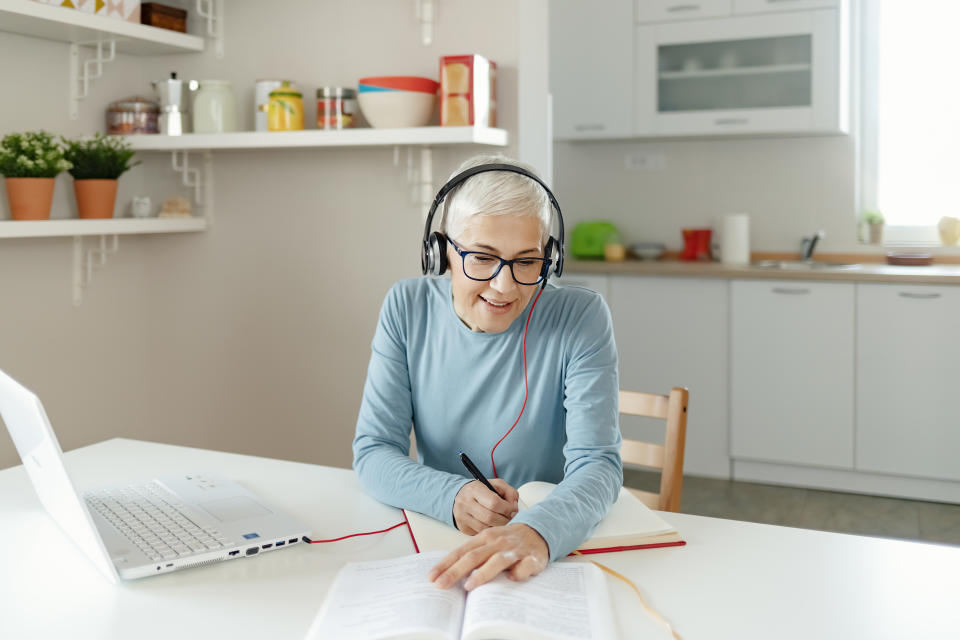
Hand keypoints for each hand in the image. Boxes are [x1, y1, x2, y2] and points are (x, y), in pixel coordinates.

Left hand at [428, 523, 548, 590]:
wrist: (538, 531)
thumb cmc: (508, 541)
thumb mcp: (488, 542)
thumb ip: (473, 555)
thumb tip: (450, 574)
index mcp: (484, 538)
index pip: (461, 551)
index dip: (446, 565)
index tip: (432, 577)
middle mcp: (497, 542)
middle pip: (474, 556)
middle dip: (455, 571)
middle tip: (441, 584)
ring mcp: (515, 550)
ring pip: (497, 561)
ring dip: (482, 573)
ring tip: (469, 585)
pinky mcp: (532, 558)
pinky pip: (525, 566)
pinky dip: (519, 573)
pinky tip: (512, 579)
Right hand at [453, 479, 518, 534]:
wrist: (459, 495)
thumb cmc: (481, 491)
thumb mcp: (496, 485)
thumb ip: (509, 492)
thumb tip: (514, 507)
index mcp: (474, 489)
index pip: (494, 502)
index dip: (507, 508)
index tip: (512, 510)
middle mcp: (465, 503)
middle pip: (490, 517)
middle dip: (504, 520)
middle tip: (510, 518)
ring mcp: (462, 516)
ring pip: (485, 528)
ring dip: (498, 527)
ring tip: (503, 522)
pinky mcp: (463, 527)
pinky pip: (480, 533)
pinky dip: (490, 531)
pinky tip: (493, 525)